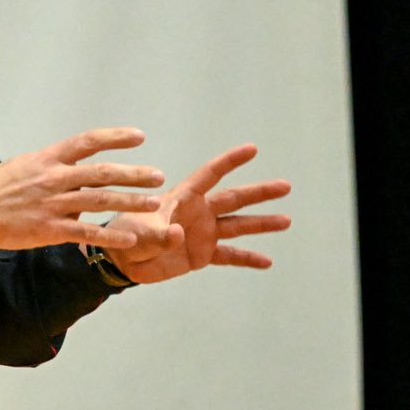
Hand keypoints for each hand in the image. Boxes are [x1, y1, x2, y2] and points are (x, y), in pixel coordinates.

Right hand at [0, 127, 165, 250]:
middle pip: (102, 172)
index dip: (115, 137)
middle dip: (133, 174)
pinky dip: (109, 236)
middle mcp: (54, 178)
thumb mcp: (23, 165)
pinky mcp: (50, 229)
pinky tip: (130, 239)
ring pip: (100, 200)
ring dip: (130, 201)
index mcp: (48, 159)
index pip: (87, 142)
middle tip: (157, 176)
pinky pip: (86, 231)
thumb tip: (70, 166)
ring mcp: (54, 204)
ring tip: (153, 203)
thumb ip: (50, 166)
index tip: (139, 137)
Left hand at [107, 143, 290, 284]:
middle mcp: (198, 212)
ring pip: (238, 225)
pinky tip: (267, 261)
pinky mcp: (202, 254)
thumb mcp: (138, 235)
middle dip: (259, 193)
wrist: (122, 260)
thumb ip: (159, 235)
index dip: (229, 161)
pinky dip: (247, 258)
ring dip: (261, 223)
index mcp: (182, 198)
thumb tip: (179, 234)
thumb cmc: (126, 236)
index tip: (252, 148)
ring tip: (286, 220)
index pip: (209, 175)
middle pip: (233, 198)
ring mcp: (202, 233)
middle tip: (286, 186)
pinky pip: (230, 256)